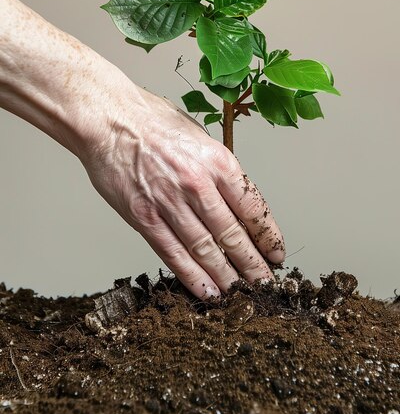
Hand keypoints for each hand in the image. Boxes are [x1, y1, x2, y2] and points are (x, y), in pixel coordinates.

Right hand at [81, 80, 284, 298]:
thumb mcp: (199, 135)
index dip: (268, 235)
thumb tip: (233, 195)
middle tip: (266, 283)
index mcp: (217, 161)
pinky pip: (173, 253)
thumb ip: (216, 167)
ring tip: (243, 294)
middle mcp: (198, 184)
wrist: (109, 119)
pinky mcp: (144, 217)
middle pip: (232, 234)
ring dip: (227, 276)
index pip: (253, 207)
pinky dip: (193, 276)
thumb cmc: (152, 121)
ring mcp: (170, 203)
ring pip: (206, 249)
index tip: (276, 252)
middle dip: (253, 263)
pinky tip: (208, 291)